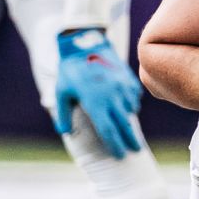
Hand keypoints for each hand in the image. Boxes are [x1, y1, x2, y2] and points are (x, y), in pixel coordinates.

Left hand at [54, 28, 143, 158]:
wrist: (85, 42)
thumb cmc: (70, 69)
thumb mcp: (61, 91)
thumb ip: (63, 114)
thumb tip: (65, 133)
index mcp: (95, 103)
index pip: (108, 131)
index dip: (115, 145)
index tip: (120, 156)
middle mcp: (112, 97)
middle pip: (125, 125)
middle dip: (131, 140)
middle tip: (137, 150)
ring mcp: (122, 87)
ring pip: (131, 110)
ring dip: (129, 118)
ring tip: (126, 123)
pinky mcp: (128, 78)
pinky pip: (134, 95)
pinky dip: (131, 102)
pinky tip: (126, 102)